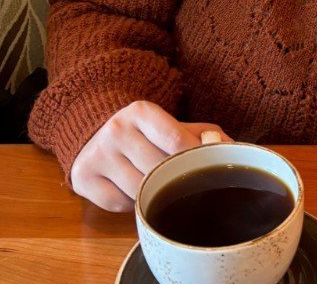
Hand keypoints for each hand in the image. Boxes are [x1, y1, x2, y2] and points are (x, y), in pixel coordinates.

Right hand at [70, 101, 232, 211]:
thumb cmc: (149, 132)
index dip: (192, 159)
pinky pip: (118, 204)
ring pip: (138, 190)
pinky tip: (135, 190)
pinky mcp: (83, 178)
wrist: (98, 130)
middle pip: (157, 169)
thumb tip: (233, 150)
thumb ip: (206, 136)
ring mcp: (97, 154)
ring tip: (158, 184)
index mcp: (141, 111)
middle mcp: (116, 129)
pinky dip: (131, 204)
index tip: (203, 169)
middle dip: (173, 178)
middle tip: (182, 181)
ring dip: (153, 193)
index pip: (175, 141)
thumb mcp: (176, 125)